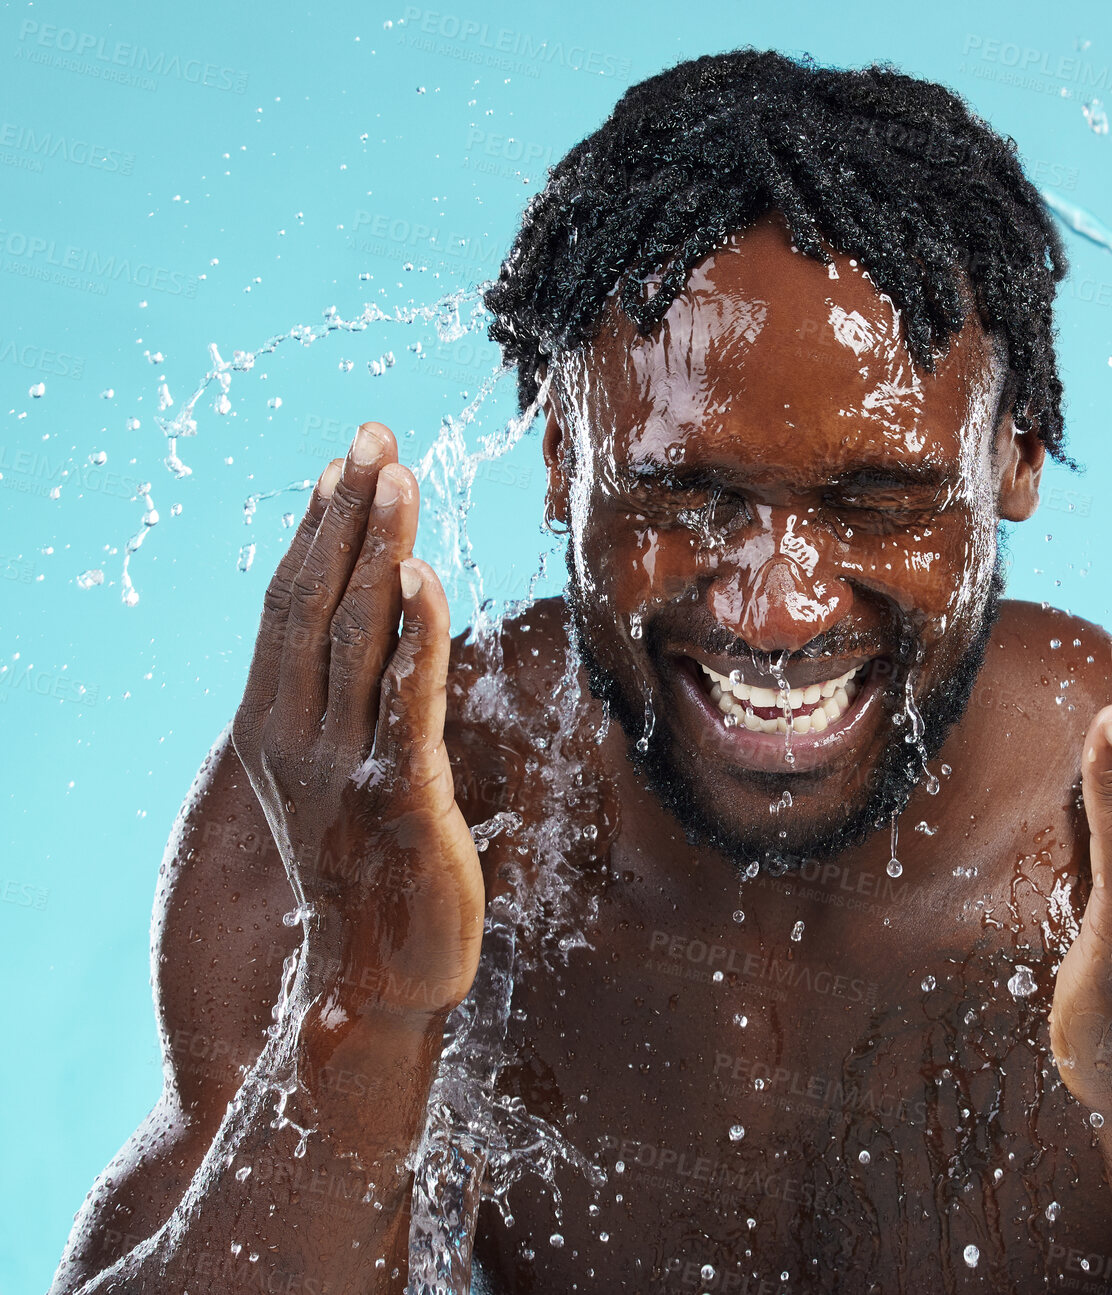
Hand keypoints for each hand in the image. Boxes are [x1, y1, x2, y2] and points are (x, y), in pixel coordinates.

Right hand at [232, 422, 483, 1020]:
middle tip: (371, 434)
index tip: (337, 466)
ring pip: (354, 636)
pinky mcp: (402, 796)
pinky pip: (406, 702)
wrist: (367, 985)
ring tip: (394, 473)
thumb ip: (339, 713)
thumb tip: (369, 643)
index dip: (314, 535)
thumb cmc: (361, 882)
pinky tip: (424, 578)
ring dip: (376, 549)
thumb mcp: (333, 783)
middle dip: (345, 515)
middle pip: (314, 602)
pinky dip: (415, 635)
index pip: (288, 610)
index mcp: (275, 730)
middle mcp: (297, 739)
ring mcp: (343, 767)